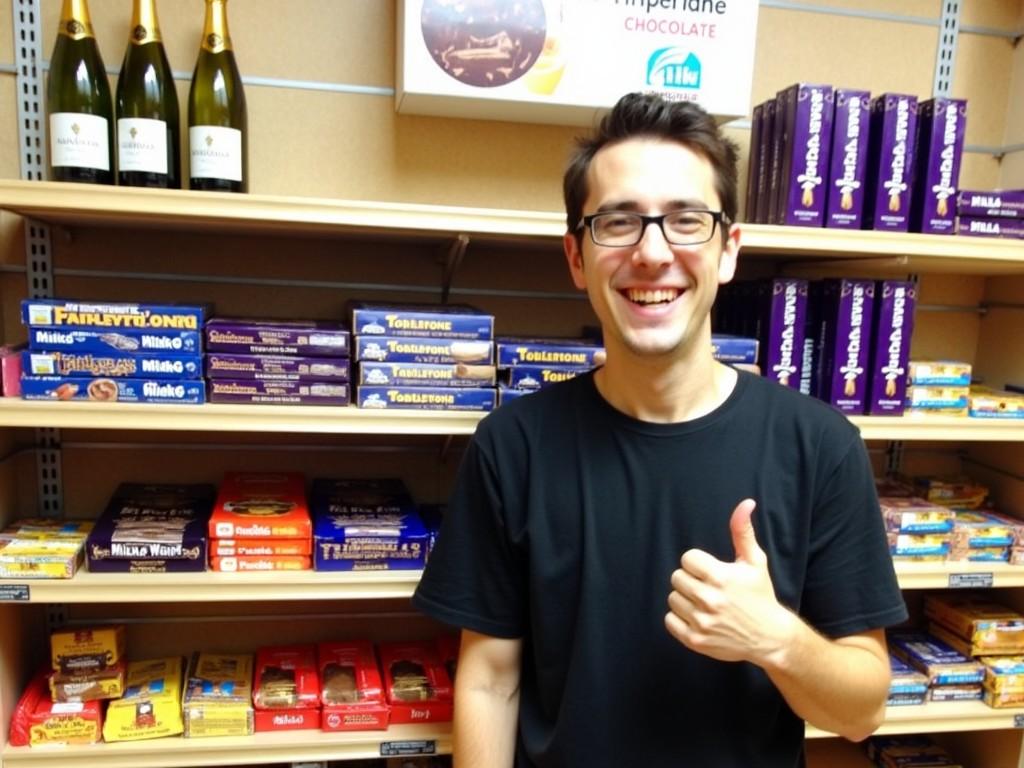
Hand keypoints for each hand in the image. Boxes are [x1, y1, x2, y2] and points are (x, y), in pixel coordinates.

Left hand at [664, 499, 797, 665]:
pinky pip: (670, 620)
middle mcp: (709, 600)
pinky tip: (698, 617)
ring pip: (672, 598)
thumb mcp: (754, 562)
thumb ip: (743, 532)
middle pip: (677, 577)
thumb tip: (745, 503)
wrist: (770, 638)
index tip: (711, 572)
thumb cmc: (760, 595)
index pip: (687, 559)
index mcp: (721, 577)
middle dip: (691, 580)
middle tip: (708, 587)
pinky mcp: (695, 640)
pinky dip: (679, 618)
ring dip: (685, 599)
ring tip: (704, 603)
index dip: (698, 563)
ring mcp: (701, 622)